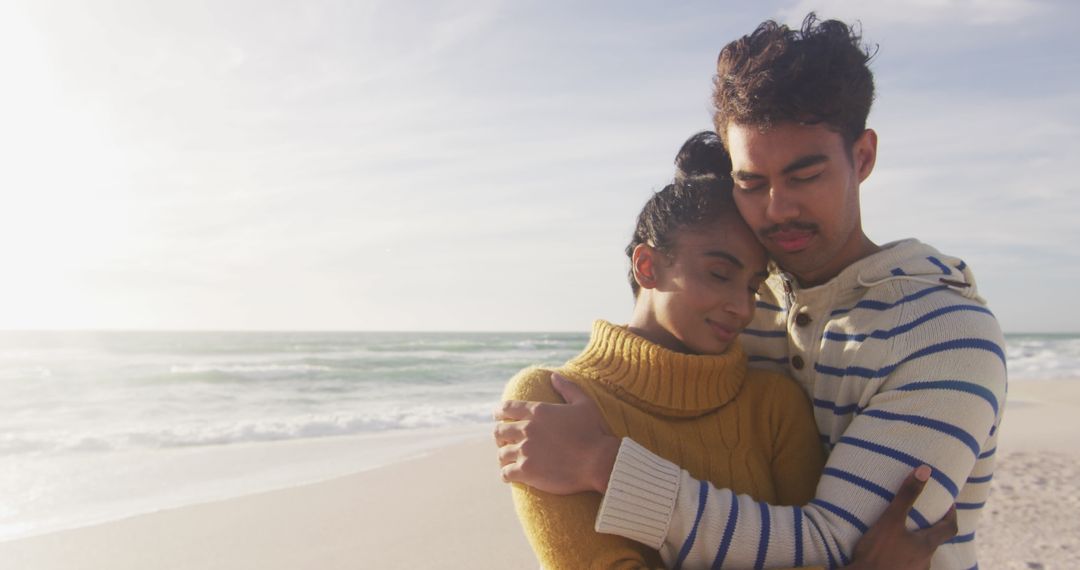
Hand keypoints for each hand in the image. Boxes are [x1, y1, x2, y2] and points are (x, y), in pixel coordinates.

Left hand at [493, 372, 620, 494]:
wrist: (599, 462)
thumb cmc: (595, 432)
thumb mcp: (584, 403)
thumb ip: (568, 388)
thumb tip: (554, 376)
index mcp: (538, 411)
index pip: (507, 408)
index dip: (499, 412)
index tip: (496, 416)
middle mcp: (527, 429)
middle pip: (499, 431)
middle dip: (500, 435)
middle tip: (503, 441)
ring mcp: (525, 450)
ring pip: (501, 453)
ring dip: (504, 456)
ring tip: (507, 460)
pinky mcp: (527, 471)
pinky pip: (506, 473)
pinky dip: (506, 474)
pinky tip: (510, 476)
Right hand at [848, 465, 958, 569]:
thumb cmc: (877, 552)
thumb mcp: (890, 520)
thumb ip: (907, 496)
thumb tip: (925, 470)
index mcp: (926, 545)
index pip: (950, 529)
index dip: (951, 515)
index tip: (949, 504)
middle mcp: (925, 561)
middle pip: (933, 542)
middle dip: (929, 529)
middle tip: (920, 517)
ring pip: (920, 555)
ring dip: (914, 545)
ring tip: (900, 535)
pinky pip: (907, 565)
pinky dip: (903, 557)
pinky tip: (890, 553)